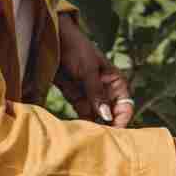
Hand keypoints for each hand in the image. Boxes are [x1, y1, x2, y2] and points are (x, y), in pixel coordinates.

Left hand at [55, 13, 133, 127]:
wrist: (50, 37)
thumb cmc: (75, 48)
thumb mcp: (87, 69)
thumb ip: (96, 93)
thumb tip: (107, 117)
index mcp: (115, 82)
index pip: (125, 106)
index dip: (122, 120)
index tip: (114, 132)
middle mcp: (106, 91)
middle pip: (112, 115)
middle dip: (108, 126)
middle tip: (100, 138)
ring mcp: (91, 95)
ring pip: (97, 117)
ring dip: (94, 126)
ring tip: (89, 136)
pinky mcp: (75, 98)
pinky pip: (82, 114)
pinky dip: (82, 122)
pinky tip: (80, 130)